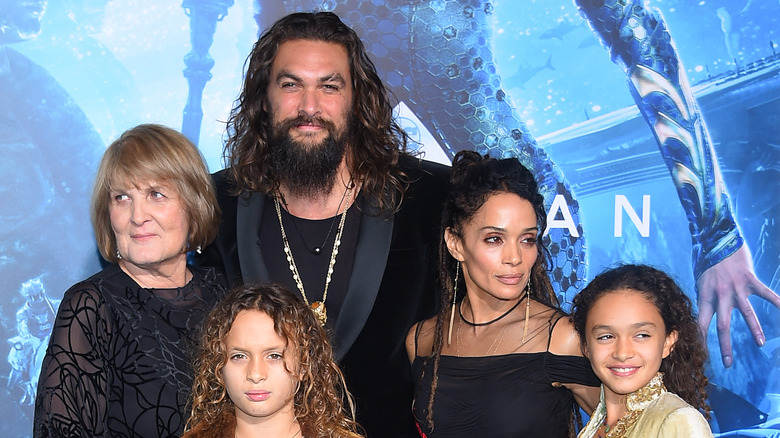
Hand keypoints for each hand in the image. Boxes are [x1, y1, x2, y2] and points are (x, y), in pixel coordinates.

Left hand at [696, 245, 779, 367]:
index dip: (700, 339)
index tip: (701, 354)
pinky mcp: (749, 279)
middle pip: (722, 325)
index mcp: (706, 296)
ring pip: (746, 313)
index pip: (701, 322)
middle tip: (728, 363)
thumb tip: (705, 313)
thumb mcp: (701, 281)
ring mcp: (736, 287)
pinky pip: (766, 293)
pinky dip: (778, 302)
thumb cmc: (708, 262)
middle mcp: (720, 294)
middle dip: (725, 345)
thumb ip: (707, 298)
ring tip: (760, 344)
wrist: (716, 239)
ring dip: (754, 329)